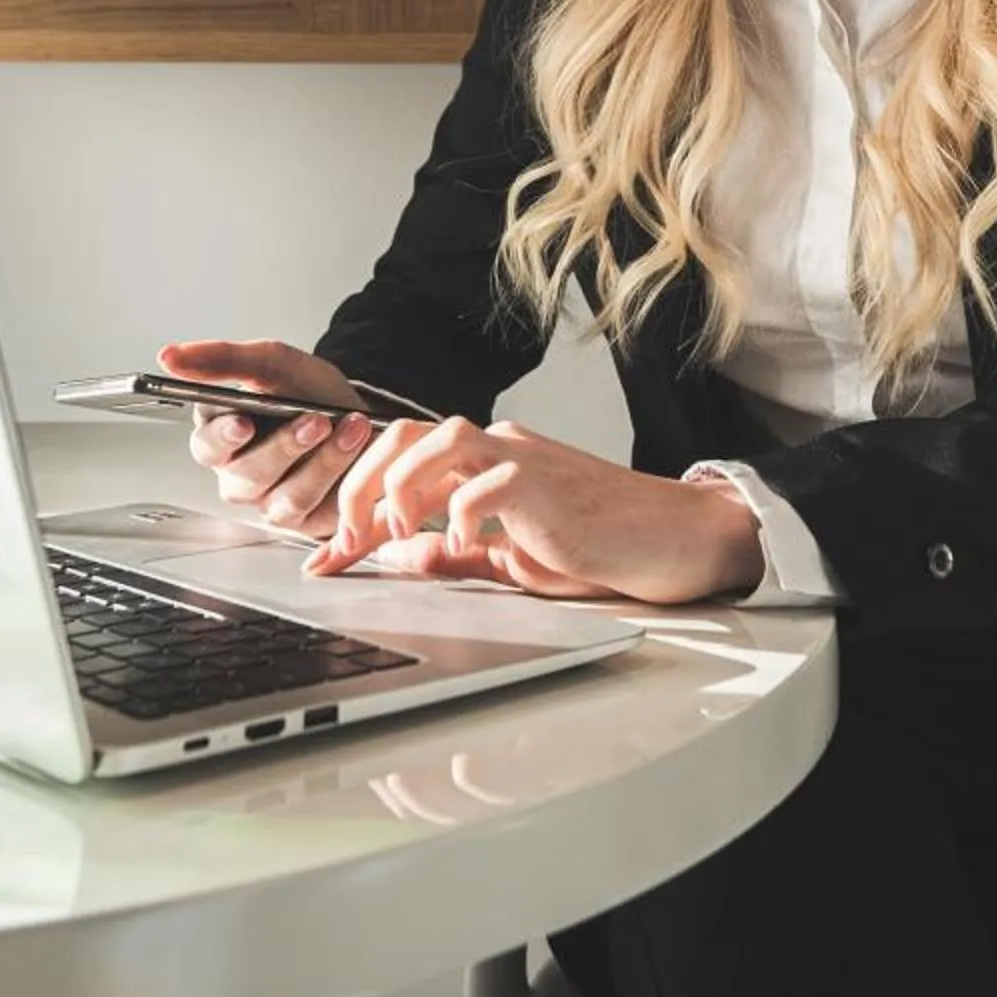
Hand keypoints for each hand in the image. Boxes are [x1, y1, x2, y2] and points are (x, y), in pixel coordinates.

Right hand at [163, 339, 374, 537]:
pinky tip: (354, 448)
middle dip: (283, 447)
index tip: (243, 423)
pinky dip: (338, 475)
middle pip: (245, 476)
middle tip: (314, 420)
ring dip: (321, 460)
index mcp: (222, 433)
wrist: (362, 413)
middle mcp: (240, 472)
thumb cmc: (309, 391)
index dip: (223, 437)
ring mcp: (270, 500)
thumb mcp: (273, 363)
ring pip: (282, 497)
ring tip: (349, 426)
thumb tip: (169, 356)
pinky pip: (313, 510)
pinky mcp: (303, 521)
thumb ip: (222, 359)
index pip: (206, 444)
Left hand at [303, 416, 767, 605]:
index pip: (399, 463)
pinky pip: (486, 482)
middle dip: (358, 486)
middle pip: (402, 435)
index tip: (326, 561)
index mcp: (483, 462)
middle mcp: (497, 447)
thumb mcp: (511, 559)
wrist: (670, 538)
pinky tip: (463, 544)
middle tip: (348, 541)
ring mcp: (521, 458)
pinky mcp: (544, 481)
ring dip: (399, 487)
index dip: (351, 508)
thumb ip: (455, 554)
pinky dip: (460, 513)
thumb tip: (398, 558)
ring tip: (393, 533)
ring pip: (436, 439)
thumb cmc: (601, 545)